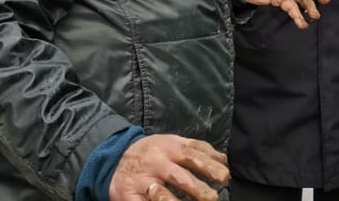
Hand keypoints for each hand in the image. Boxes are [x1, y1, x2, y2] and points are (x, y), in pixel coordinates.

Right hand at [107, 134, 228, 200]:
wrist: (113, 158)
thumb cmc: (152, 153)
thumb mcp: (172, 143)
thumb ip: (197, 150)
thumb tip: (223, 160)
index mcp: (170, 147)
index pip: (193, 156)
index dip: (209, 166)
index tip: (225, 176)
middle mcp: (156, 163)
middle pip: (180, 176)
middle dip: (197, 188)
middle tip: (213, 198)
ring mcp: (143, 181)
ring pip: (161, 194)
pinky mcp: (130, 196)